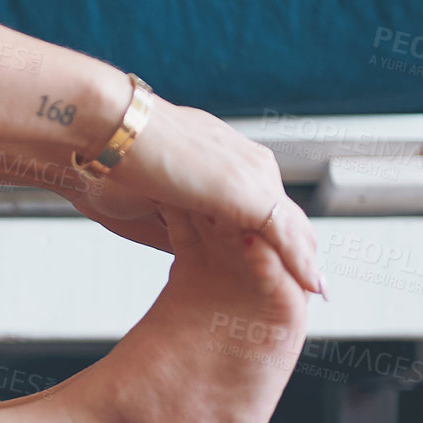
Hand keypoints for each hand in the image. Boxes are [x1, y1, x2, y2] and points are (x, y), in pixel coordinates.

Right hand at [63, 94, 325, 295]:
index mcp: (226, 156)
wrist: (108, 131)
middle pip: (287, 214)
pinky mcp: (253, 193)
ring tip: (314, 292)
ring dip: (305, 260)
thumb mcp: (155, 198)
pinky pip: (288, 236)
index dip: (272, 233)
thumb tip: (187, 245)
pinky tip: (310, 287)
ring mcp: (254, 175)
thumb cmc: (116, 162)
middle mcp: (248, 161)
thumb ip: (182, 220)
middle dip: (298, 249)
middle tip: (309, 282)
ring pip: (294, 225)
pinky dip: (300, 264)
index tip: (275, 260)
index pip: (262, 200)